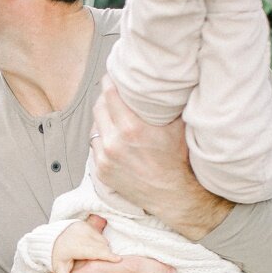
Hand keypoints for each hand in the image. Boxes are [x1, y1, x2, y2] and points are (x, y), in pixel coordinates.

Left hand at [51, 214, 113, 272]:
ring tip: (98, 258)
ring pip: (102, 240)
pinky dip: (100, 243)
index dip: (107, 256)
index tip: (119, 260)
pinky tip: (95, 249)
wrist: (53, 237)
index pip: (94, 251)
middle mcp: (80, 235)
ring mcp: (84, 228)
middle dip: (107, 254)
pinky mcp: (87, 225)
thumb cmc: (58, 255)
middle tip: (114, 263)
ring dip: (104, 249)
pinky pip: (100, 235)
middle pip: (101, 246)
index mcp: (74, 246)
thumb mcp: (59, 269)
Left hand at [90, 83, 230, 238]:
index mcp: (131, 128)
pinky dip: (102, 138)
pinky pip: (95, 145)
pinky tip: (114, 137)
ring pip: (94, 126)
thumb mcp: (177, 125)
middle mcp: (114, 143)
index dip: (111, 81)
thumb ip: (166, 102)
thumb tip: (164, 80)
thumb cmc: (177, 159)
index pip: (109, 93)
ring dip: (102, 119)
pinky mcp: (101, 171)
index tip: (114, 77)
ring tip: (115, 117)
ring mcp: (105, 158)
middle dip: (106, 98)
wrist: (172, 196)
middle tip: (115, 94)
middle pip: (98, 107)